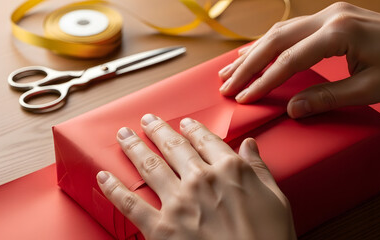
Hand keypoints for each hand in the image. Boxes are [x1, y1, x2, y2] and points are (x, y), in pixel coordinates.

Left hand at [96, 114, 296, 239]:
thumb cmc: (269, 239)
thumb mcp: (275, 199)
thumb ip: (259, 169)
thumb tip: (250, 145)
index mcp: (229, 170)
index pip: (206, 141)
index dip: (194, 129)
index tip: (185, 123)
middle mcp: (200, 180)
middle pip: (173, 147)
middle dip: (158, 130)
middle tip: (147, 119)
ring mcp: (178, 203)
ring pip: (149, 165)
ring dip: (134, 147)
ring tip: (123, 134)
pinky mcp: (161, 229)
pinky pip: (131, 204)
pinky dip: (114, 189)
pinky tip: (103, 176)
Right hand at [218, 2, 379, 117]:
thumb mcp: (370, 89)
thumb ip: (327, 98)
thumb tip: (292, 109)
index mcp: (340, 32)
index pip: (289, 60)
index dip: (263, 81)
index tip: (244, 97)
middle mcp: (331, 16)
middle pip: (277, 40)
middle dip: (248, 65)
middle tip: (225, 84)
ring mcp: (332, 13)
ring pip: (281, 31)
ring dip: (255, 52)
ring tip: (231, 70)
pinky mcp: (335, 18)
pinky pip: (294, 29)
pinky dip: (272, 43)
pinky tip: (258, 52)